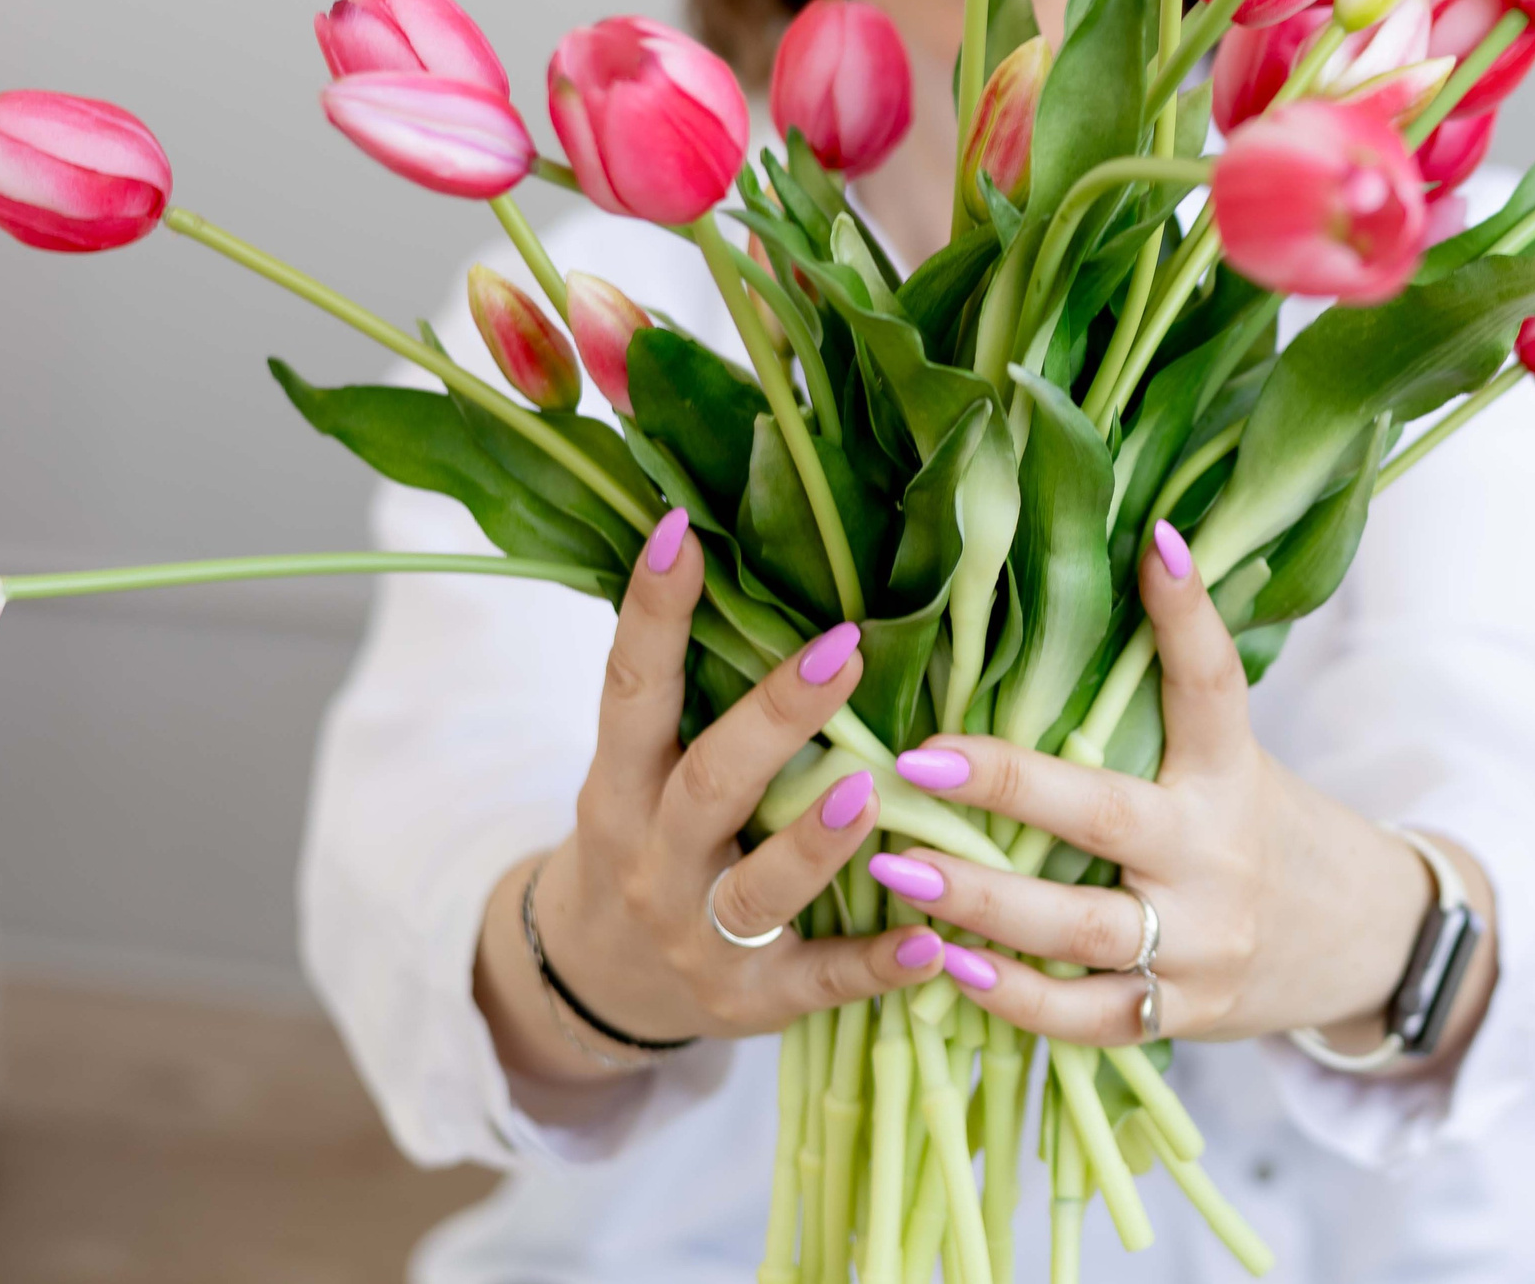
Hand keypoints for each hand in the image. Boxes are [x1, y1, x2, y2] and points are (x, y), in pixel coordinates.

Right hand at [475, 509, 947, 1080]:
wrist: (598, 984)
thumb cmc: (647, 839)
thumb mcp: (638, 768)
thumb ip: (691, 693)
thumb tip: (756, 545)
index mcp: (621, 785)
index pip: (629, 688)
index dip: (650, 612)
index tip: (683, 531)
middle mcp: (653, 858)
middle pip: (706, 785)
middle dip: (772, 720)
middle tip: (842, 649)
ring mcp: (700, 938)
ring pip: (756, 892)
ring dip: (813, 847)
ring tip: (870, 794)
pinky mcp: (753, 1004)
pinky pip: (821, 984)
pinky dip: (877, 967)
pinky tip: (936, 944)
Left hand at [866, 521, 1499, 1059]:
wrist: (1368, 946)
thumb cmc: (1269, 831)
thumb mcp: (1237, 762)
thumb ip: (1163, 715)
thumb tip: (1098, 593)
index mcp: (1233, 774)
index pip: (1213, 684)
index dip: (1188, 613)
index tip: (1156, 546)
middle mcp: (1217, 856)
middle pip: (1107, 818)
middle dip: (1007, 790)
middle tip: (912, 765)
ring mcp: (1202, 944)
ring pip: (1081, 931)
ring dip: (981, 904)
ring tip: (893, 874)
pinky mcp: (1184, 1013)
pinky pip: (1088, 1017)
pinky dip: (1015, 999)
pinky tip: (946, 966)